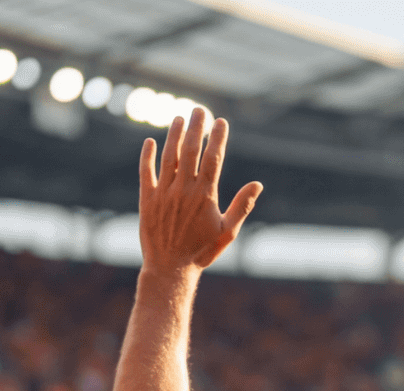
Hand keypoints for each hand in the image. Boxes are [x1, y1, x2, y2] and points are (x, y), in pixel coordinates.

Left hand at [139, 108, 261, 274]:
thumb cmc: (202, 252)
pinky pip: (145, 171)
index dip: (217, 138)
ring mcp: (163, 192)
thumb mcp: (227, 232)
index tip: (221, 122)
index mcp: (205, 196)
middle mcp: (183, 189)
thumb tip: (258, 185)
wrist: (171, 268)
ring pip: (168, 156)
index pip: (213, 158)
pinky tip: (150, 142)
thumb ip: (242, 206)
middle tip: (200, 110)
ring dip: (174, 135)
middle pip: (190, 150)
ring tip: (180, 118)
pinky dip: (147, 156)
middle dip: (196, 128)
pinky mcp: (146, 199)